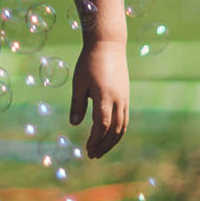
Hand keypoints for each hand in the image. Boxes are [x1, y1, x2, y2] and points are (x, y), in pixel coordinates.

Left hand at [70, 41, 128, 158]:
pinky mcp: (125, 96)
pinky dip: (118, 131)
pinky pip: (125, 118)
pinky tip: (109, 136)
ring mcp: (124, 98)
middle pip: (114, 130)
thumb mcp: (79, 82)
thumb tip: (74, 124)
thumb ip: (77, 104)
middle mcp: (118, 99)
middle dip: (104, 145)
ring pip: (122, 126)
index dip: (95, 140)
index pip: (102, 125)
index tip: (87, 150)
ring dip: (112, 141)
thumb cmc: (89, 62)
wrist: (109, 45)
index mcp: (104, 96)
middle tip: (92, 155)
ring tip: (101, 150)